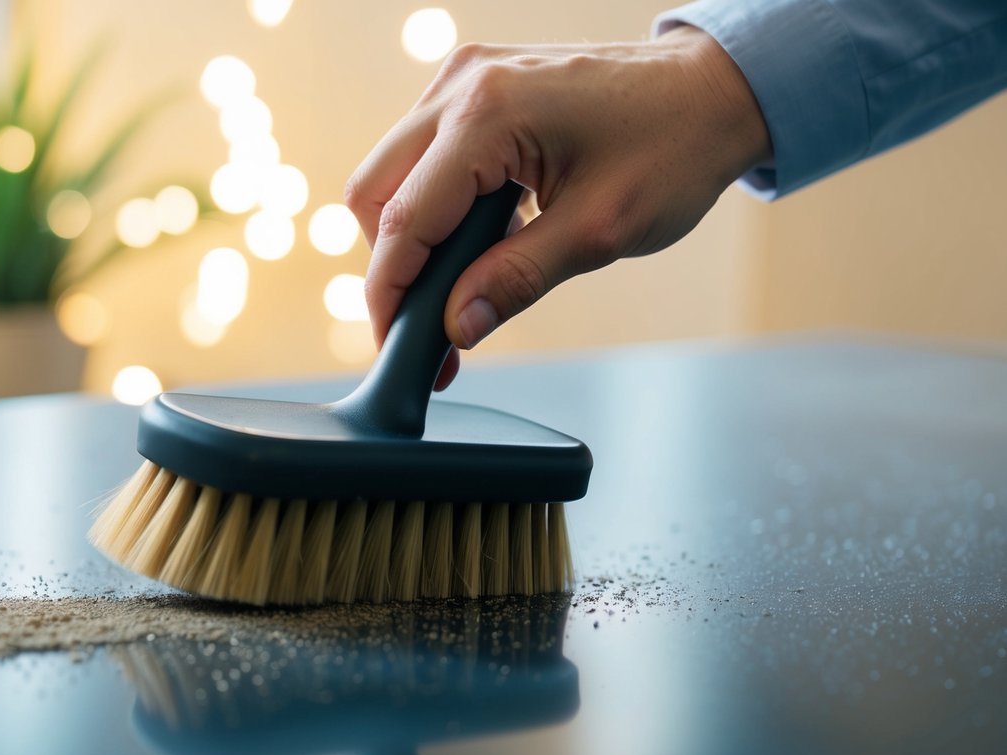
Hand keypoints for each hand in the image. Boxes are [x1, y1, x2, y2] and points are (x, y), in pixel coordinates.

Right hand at [345, 26, 770, 388]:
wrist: (713, 90)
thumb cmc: (674, 147)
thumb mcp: (599, 230)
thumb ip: (518, 279)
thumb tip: (458, 327)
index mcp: (490, 112)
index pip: (405, 217)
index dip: (390, 291)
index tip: (394, 344)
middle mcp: (463, 83)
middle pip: (375, 189)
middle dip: (393, 263)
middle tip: (427, 321)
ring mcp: (465, 78)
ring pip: (393, 172)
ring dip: (414, 234)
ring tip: (466, 281)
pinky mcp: (476, 87)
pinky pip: (426, 154)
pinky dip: (437, 204)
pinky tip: (482, 237)